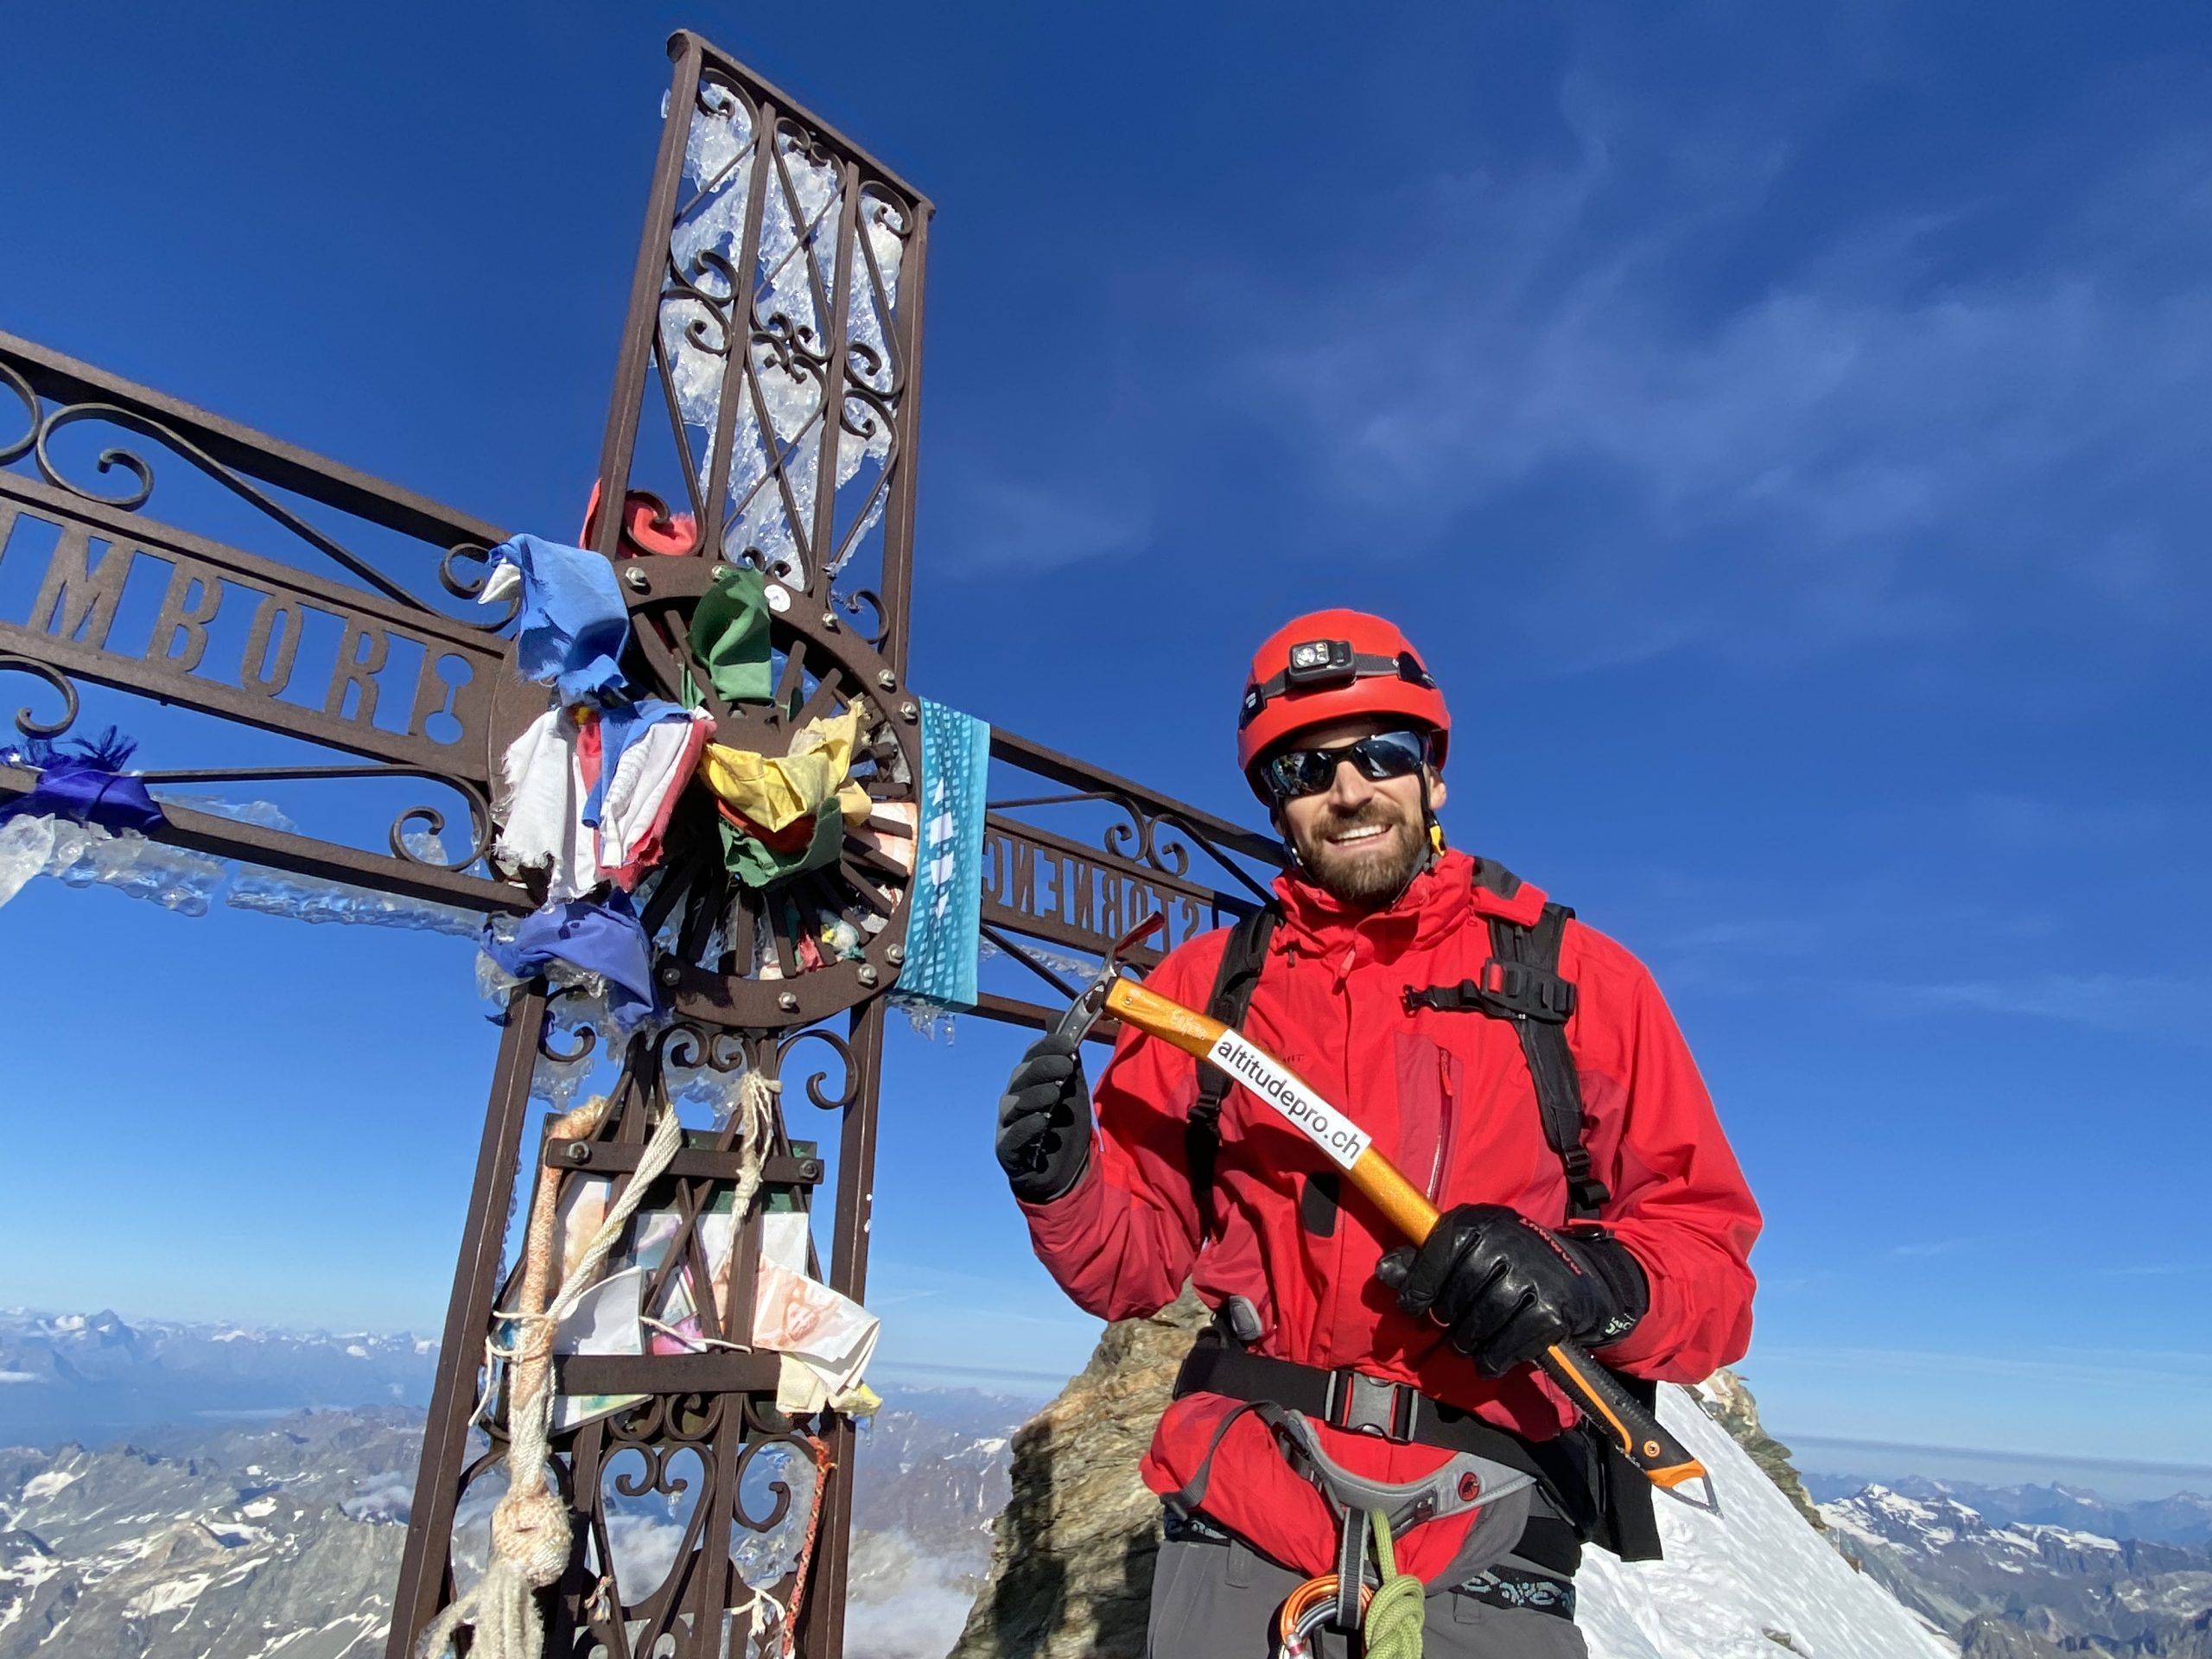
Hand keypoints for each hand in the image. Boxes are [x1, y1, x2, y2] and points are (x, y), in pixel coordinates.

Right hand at [994, 1032, 1091, 1203]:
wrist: (1063, 1170)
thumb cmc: (1064, 1124)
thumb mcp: (1072, 1087)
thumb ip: (1066, 1055)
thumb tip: (1057, 1015)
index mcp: (1029, 1080)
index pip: (1032, 1055)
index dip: (1048, 1046)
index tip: (1070, 1044)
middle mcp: (1014, 1097)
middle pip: (1022, 1076)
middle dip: (1044, 1068)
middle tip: (1067, 1066)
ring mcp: (1008, 1123)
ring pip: (1015, 1104)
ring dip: (1036, 1096)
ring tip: (1056, 1094)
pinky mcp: (1007, 1148)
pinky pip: (1012, 1135)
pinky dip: (1025, 1127)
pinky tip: (1041, 1122)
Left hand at [1375, 1204, 1647, 1376]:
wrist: (1582, 1278)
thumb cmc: (1511, 1264)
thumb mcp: (1470, 1250)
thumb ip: (1424, 1261)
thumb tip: (1383, 1272)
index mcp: (1480, 1222)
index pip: (1437, 1253)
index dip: (1418, 1286)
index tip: (1411, 1307)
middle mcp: (1507, 1242)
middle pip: (1457, 1294)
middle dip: (1446, 1319)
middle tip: (1448, 1329)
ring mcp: (1533, 1275)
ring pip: (1481, 1321)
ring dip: (1467, 1342)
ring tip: (1466, 1345)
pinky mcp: (1553, 1309)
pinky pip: (1510, 1343)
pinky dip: (1494, 1359)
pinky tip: (1489, 1361)